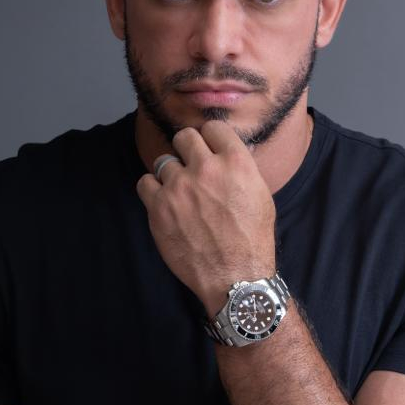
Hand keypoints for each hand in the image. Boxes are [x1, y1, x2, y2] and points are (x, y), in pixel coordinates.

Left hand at [135, 122, 275, 315]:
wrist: (235, 277)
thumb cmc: (251, 240)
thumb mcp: (260, 195)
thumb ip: (239, 169)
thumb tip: (223, 154)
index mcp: (236, 163)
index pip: (213, 127)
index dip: (210, 138)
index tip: (208, 149)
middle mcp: (206, 169)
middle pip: (184, 137)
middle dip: (187, 150)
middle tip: (191, 168)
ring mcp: (179, 188)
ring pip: (164, 161)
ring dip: (171, 174)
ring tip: (181, 193)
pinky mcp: (159, 208)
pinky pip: (145, 183)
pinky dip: (153, 190)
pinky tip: (165, 203)